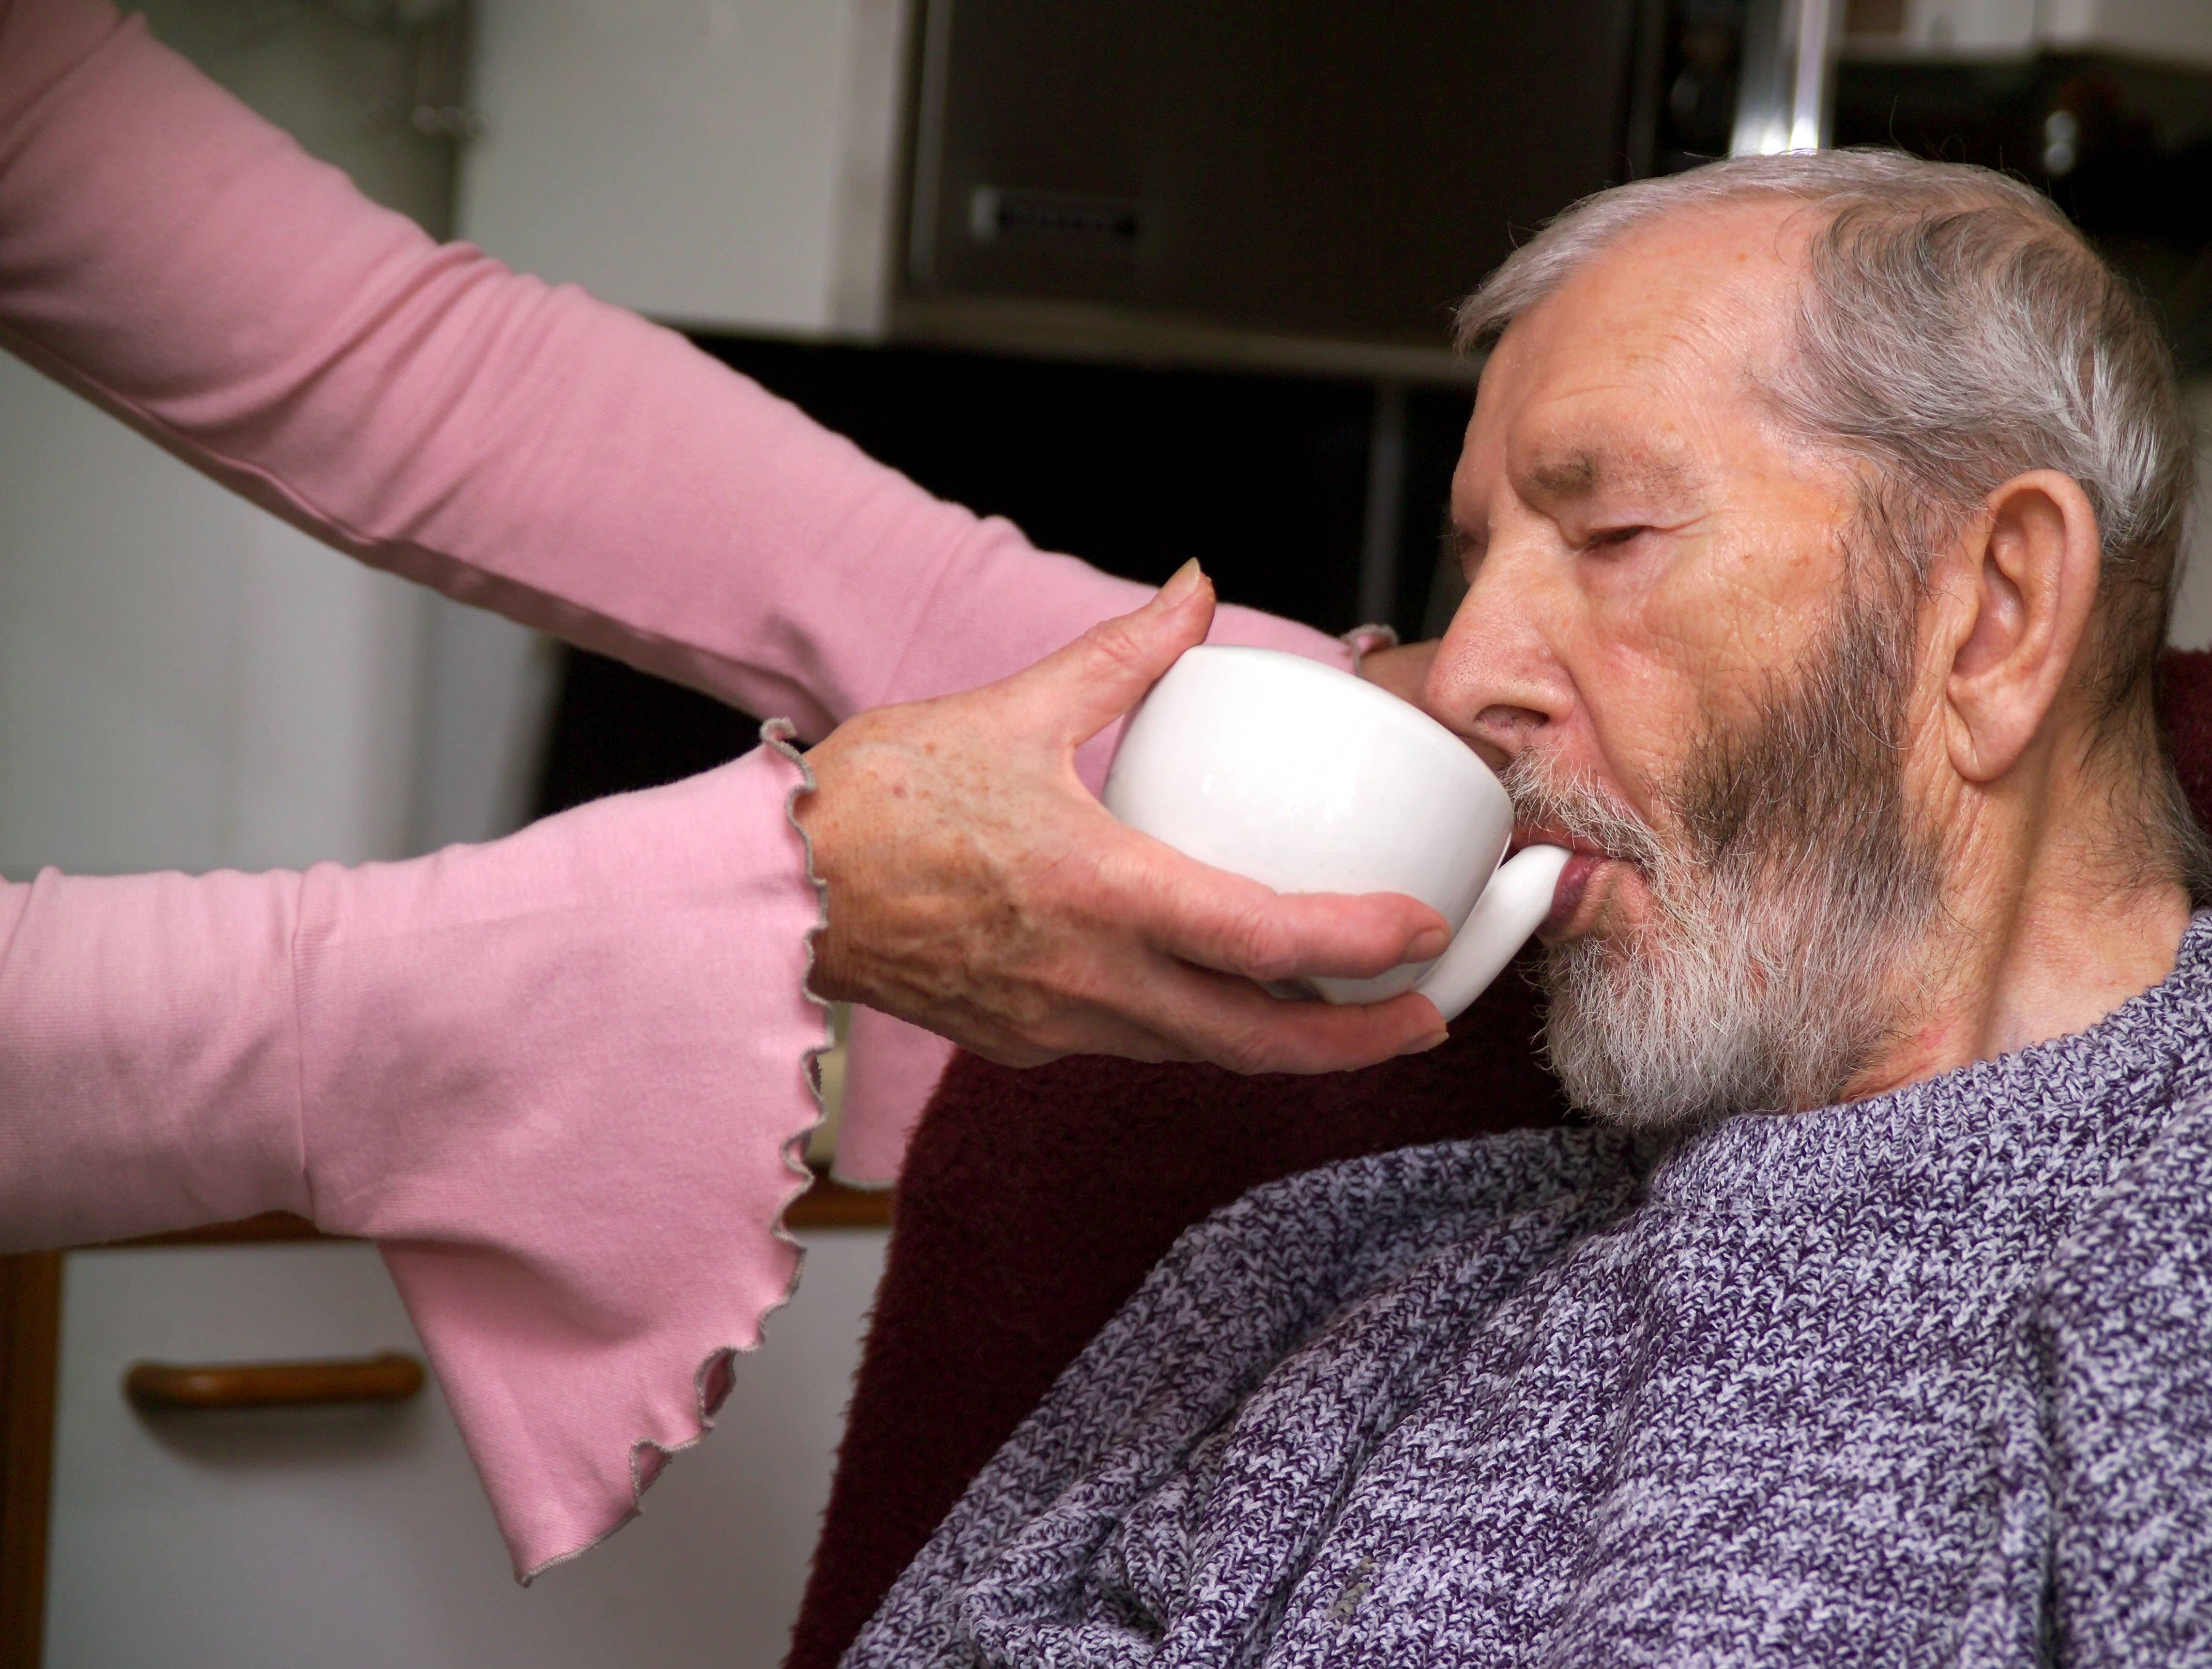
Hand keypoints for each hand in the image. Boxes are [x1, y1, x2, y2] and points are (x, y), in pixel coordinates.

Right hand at [796, 564, 1451, 1071]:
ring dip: (1283, 1042)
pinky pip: (1138, 1044)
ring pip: (1200, 1052)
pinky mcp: (1023, 1043)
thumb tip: (1196, 586)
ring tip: (1353, 1012)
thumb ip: (1123, 654)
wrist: (774, 888)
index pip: (1262, 938)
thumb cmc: (880, 797)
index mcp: (1096, 890)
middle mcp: (1087, 979)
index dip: (1360, 944)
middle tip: (1429, 1016)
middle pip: (1255, 1041)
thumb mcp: (1012, 709)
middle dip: (1358, 1042)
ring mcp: (1054, 1025)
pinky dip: (1200, 1028)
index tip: (1427, 930)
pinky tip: (1226, 994)